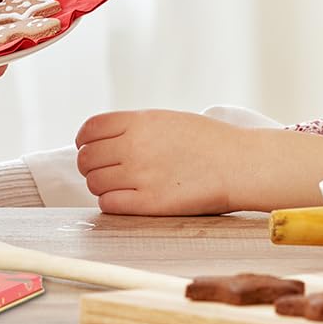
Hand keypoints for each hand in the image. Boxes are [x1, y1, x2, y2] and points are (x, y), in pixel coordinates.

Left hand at [75, 110, 242, 214]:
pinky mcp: (151, 203)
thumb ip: (134, 126)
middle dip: (89, 164)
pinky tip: (123, 199)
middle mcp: (134, 146)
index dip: (83, 140)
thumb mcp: (165, 119)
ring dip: (99, 185)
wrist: (239, 164)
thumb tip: (104, 139)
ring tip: (115, 185)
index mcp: (138, 121)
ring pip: (95, 182)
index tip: (87, 146)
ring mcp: (141, 175)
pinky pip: (109, 204)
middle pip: (87, 157)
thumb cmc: (207, 141)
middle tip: (101, 169)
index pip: (90, 129)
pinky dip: (110, 202)